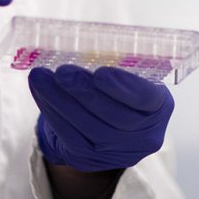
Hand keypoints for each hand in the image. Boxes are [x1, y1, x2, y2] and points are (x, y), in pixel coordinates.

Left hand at [29, 64, 173, 171]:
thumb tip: (83, 41)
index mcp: (159, 107)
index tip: (101, 72)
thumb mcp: (130, 76)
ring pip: (87, 127)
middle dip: (84, 92)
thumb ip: (118, 64)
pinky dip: (51, 110)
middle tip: (63, 71)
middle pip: (113, 116)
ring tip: (42, 77)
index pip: (145, 98)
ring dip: (60, 99)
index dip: (123, 87)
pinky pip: (68, 134)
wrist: (108, 128)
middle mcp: (143, 136)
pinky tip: (40, 90)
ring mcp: (116, 151)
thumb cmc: (119, 90)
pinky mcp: (88, 157)